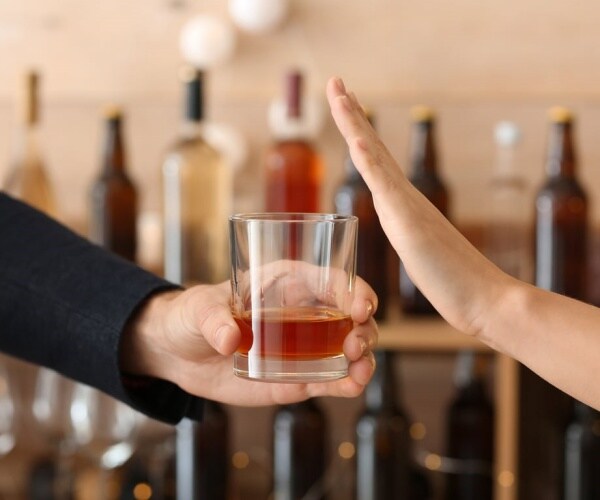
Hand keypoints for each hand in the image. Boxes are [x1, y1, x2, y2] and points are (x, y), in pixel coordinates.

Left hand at [121, 279, 377, 405]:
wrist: (179, 353)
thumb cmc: (192, 315)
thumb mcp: (199, 309)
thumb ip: (213, 320)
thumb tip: (229, 340)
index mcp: (288, 282)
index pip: (331, 280)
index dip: (354, 291)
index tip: (361, 308)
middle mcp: (305, 313)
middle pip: (352, 316)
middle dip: (364, 329)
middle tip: (353, 346)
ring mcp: (305, 347)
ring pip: (350, 348)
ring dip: (363, 358)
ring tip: (359, 372)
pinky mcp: (298, 377)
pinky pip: (330, 379)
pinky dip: (347, 383)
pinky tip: (352, 386)